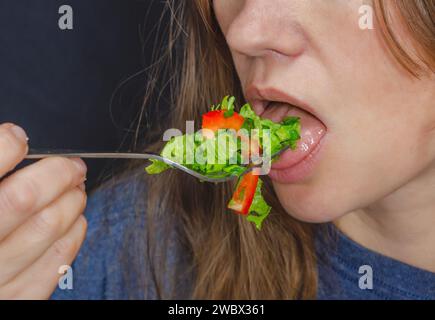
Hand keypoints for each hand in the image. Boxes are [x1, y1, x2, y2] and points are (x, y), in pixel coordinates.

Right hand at [0, 123, 87, 298]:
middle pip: (24, 198)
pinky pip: (57, 263)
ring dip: (72, 201)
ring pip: (48, 228)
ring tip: (76, 190)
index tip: (18, 138)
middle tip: (71, 166)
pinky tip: (74, 221)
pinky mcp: (18, 298)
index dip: (4, 146)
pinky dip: (73, 234)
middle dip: (57, 173)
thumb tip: (10, 142)